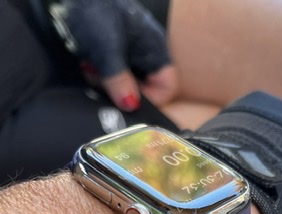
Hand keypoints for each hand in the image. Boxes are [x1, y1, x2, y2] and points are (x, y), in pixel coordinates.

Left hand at [50, 0, 178, 108]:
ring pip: (127, 82)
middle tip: (101, 83)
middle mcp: (146, 51)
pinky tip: (88, 65)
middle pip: (146, 87)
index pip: (166, 87)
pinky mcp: (114, 49)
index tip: (124, 99)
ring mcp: (130, 50)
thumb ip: (119, 79)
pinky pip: (115, 72)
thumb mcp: (106, 48)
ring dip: (108, 84)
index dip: (150, 99)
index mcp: (154, 48)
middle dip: (122, 92)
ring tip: (90, 70)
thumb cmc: (93, 11)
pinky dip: (101, 74)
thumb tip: (131, 105)